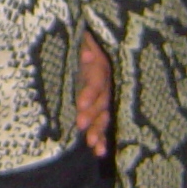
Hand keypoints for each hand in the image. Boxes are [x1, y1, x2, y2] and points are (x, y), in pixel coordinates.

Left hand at [75, 32, 111, 156]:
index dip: (90, 92)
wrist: (95, 38)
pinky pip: (103, 121)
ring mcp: (105, 94)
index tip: (80, 104)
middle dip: (92, 115)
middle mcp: (106, 82)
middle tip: (80, 125)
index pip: (97, 80)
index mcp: (102, 65)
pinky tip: (99, 151)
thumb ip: (87, 44)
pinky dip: (101, 137)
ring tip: (92, 145)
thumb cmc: (84, 37)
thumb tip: (87, 56)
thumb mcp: (85, 36)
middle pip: (102, 101)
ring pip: (104, 114)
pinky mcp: (100, 105)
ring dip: (98, 130)